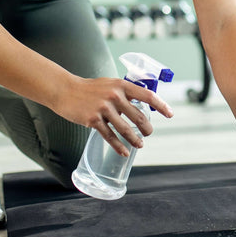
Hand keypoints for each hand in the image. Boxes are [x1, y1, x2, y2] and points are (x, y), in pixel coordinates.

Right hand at [52, 76, 173, 156]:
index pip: (148, 95)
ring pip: (125, 129)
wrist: (65, 90)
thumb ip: (125, 92)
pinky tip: (124, 152)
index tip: (170, 115)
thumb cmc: (90, 88)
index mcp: (122, 85)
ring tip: (140, 145)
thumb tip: (142, 103)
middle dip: (147, 128)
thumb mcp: (111, 84)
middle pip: (138, 116)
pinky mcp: (93, 120)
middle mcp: (114, 96)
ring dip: (135, 139)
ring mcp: (103, 108)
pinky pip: (109, 136)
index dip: (161, 106)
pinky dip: (118, 146)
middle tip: (148, 133)